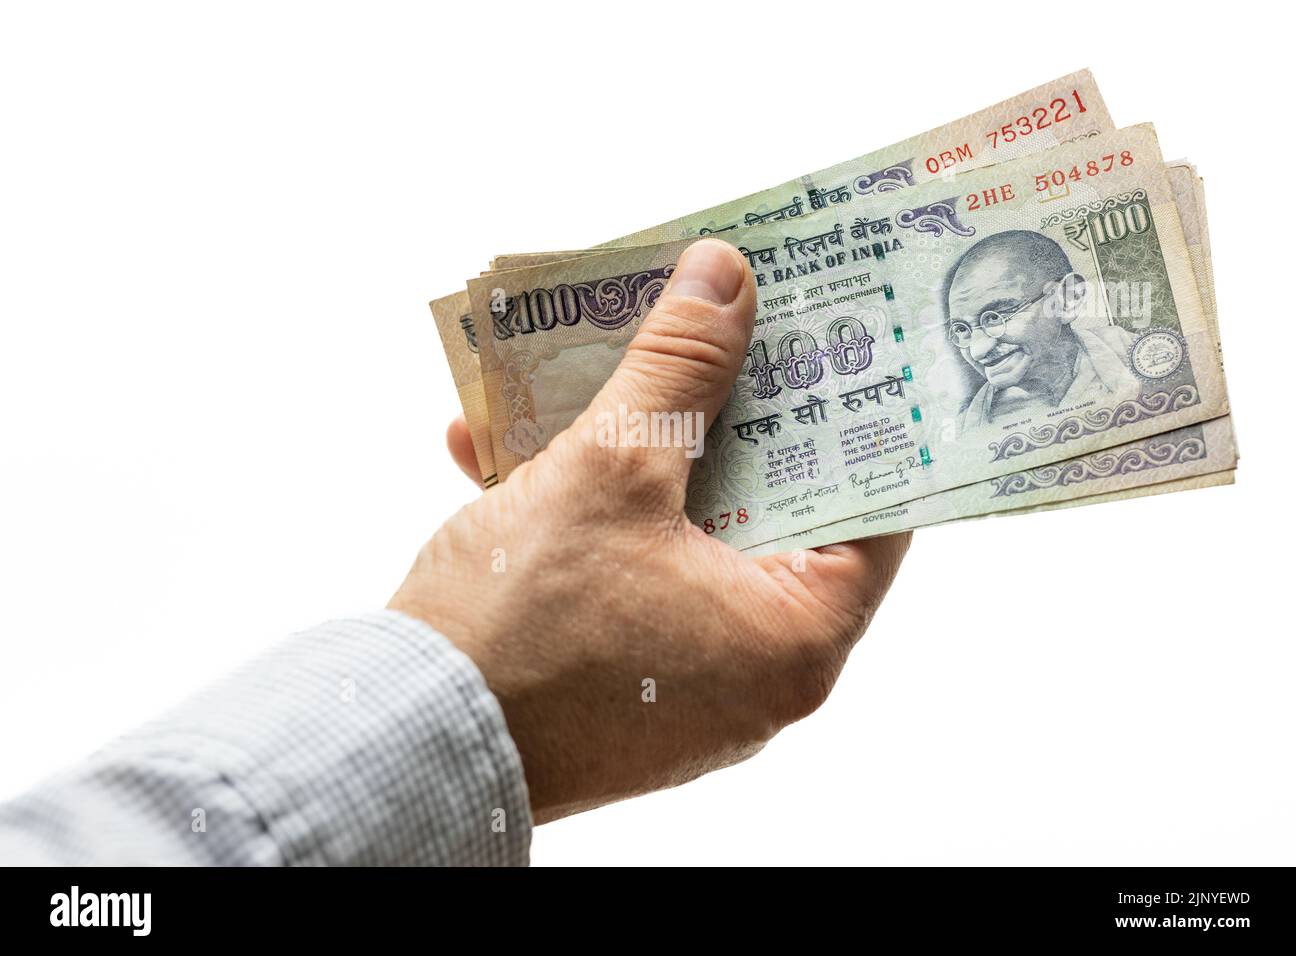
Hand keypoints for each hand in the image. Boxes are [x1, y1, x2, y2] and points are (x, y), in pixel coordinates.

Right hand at [392, 239, 910, 822]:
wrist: (397, 743)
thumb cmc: (520, 623)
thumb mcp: (609, 469)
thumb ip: (677, 367)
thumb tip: (724, 277)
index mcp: (792, 637)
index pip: (872, 509)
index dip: (851, 416)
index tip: (827, 345)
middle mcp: (754, 672)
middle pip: (769, 511)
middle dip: (726, 414)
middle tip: (721, 335)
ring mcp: (685, 683)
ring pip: (683, 536)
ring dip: (637, 452)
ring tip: (604, 371)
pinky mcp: (618, 683)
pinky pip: (623, 574)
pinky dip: (581, 513)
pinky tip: (503, 449)